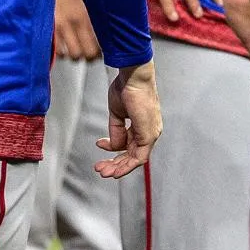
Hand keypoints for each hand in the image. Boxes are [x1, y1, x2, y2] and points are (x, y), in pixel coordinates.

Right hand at [53, 0, 99, 60]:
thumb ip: (100, 12)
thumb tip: (116, 23)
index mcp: (92, 15)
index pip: (103, 44)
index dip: (102, 50)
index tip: (99, 48)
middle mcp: (79, 22)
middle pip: (89, 54)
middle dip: (89, 56)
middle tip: (86, 50)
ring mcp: (63, 26)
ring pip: (73, 55)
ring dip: (74, 54)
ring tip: (73, 47)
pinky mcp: (49, 27)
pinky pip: (57, 51)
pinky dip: (60, 52)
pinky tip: (61, 44)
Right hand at [98, 60, 161, 178]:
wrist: (133, 78)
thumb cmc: (126, 89)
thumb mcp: (117, 113)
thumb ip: (116, 130)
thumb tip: (112, 145)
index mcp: (143, 126)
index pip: (131, 145)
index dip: (114, 151)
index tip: (100, 148)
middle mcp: (150, 132)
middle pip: (132, 155)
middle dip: (115, 163)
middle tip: (99, 168)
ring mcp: (151, 134)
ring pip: (135, 159)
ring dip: (118, 167)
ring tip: (102, 171)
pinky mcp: (149, 135)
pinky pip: (139, 157)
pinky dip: (126, 165)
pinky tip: (114, 169)